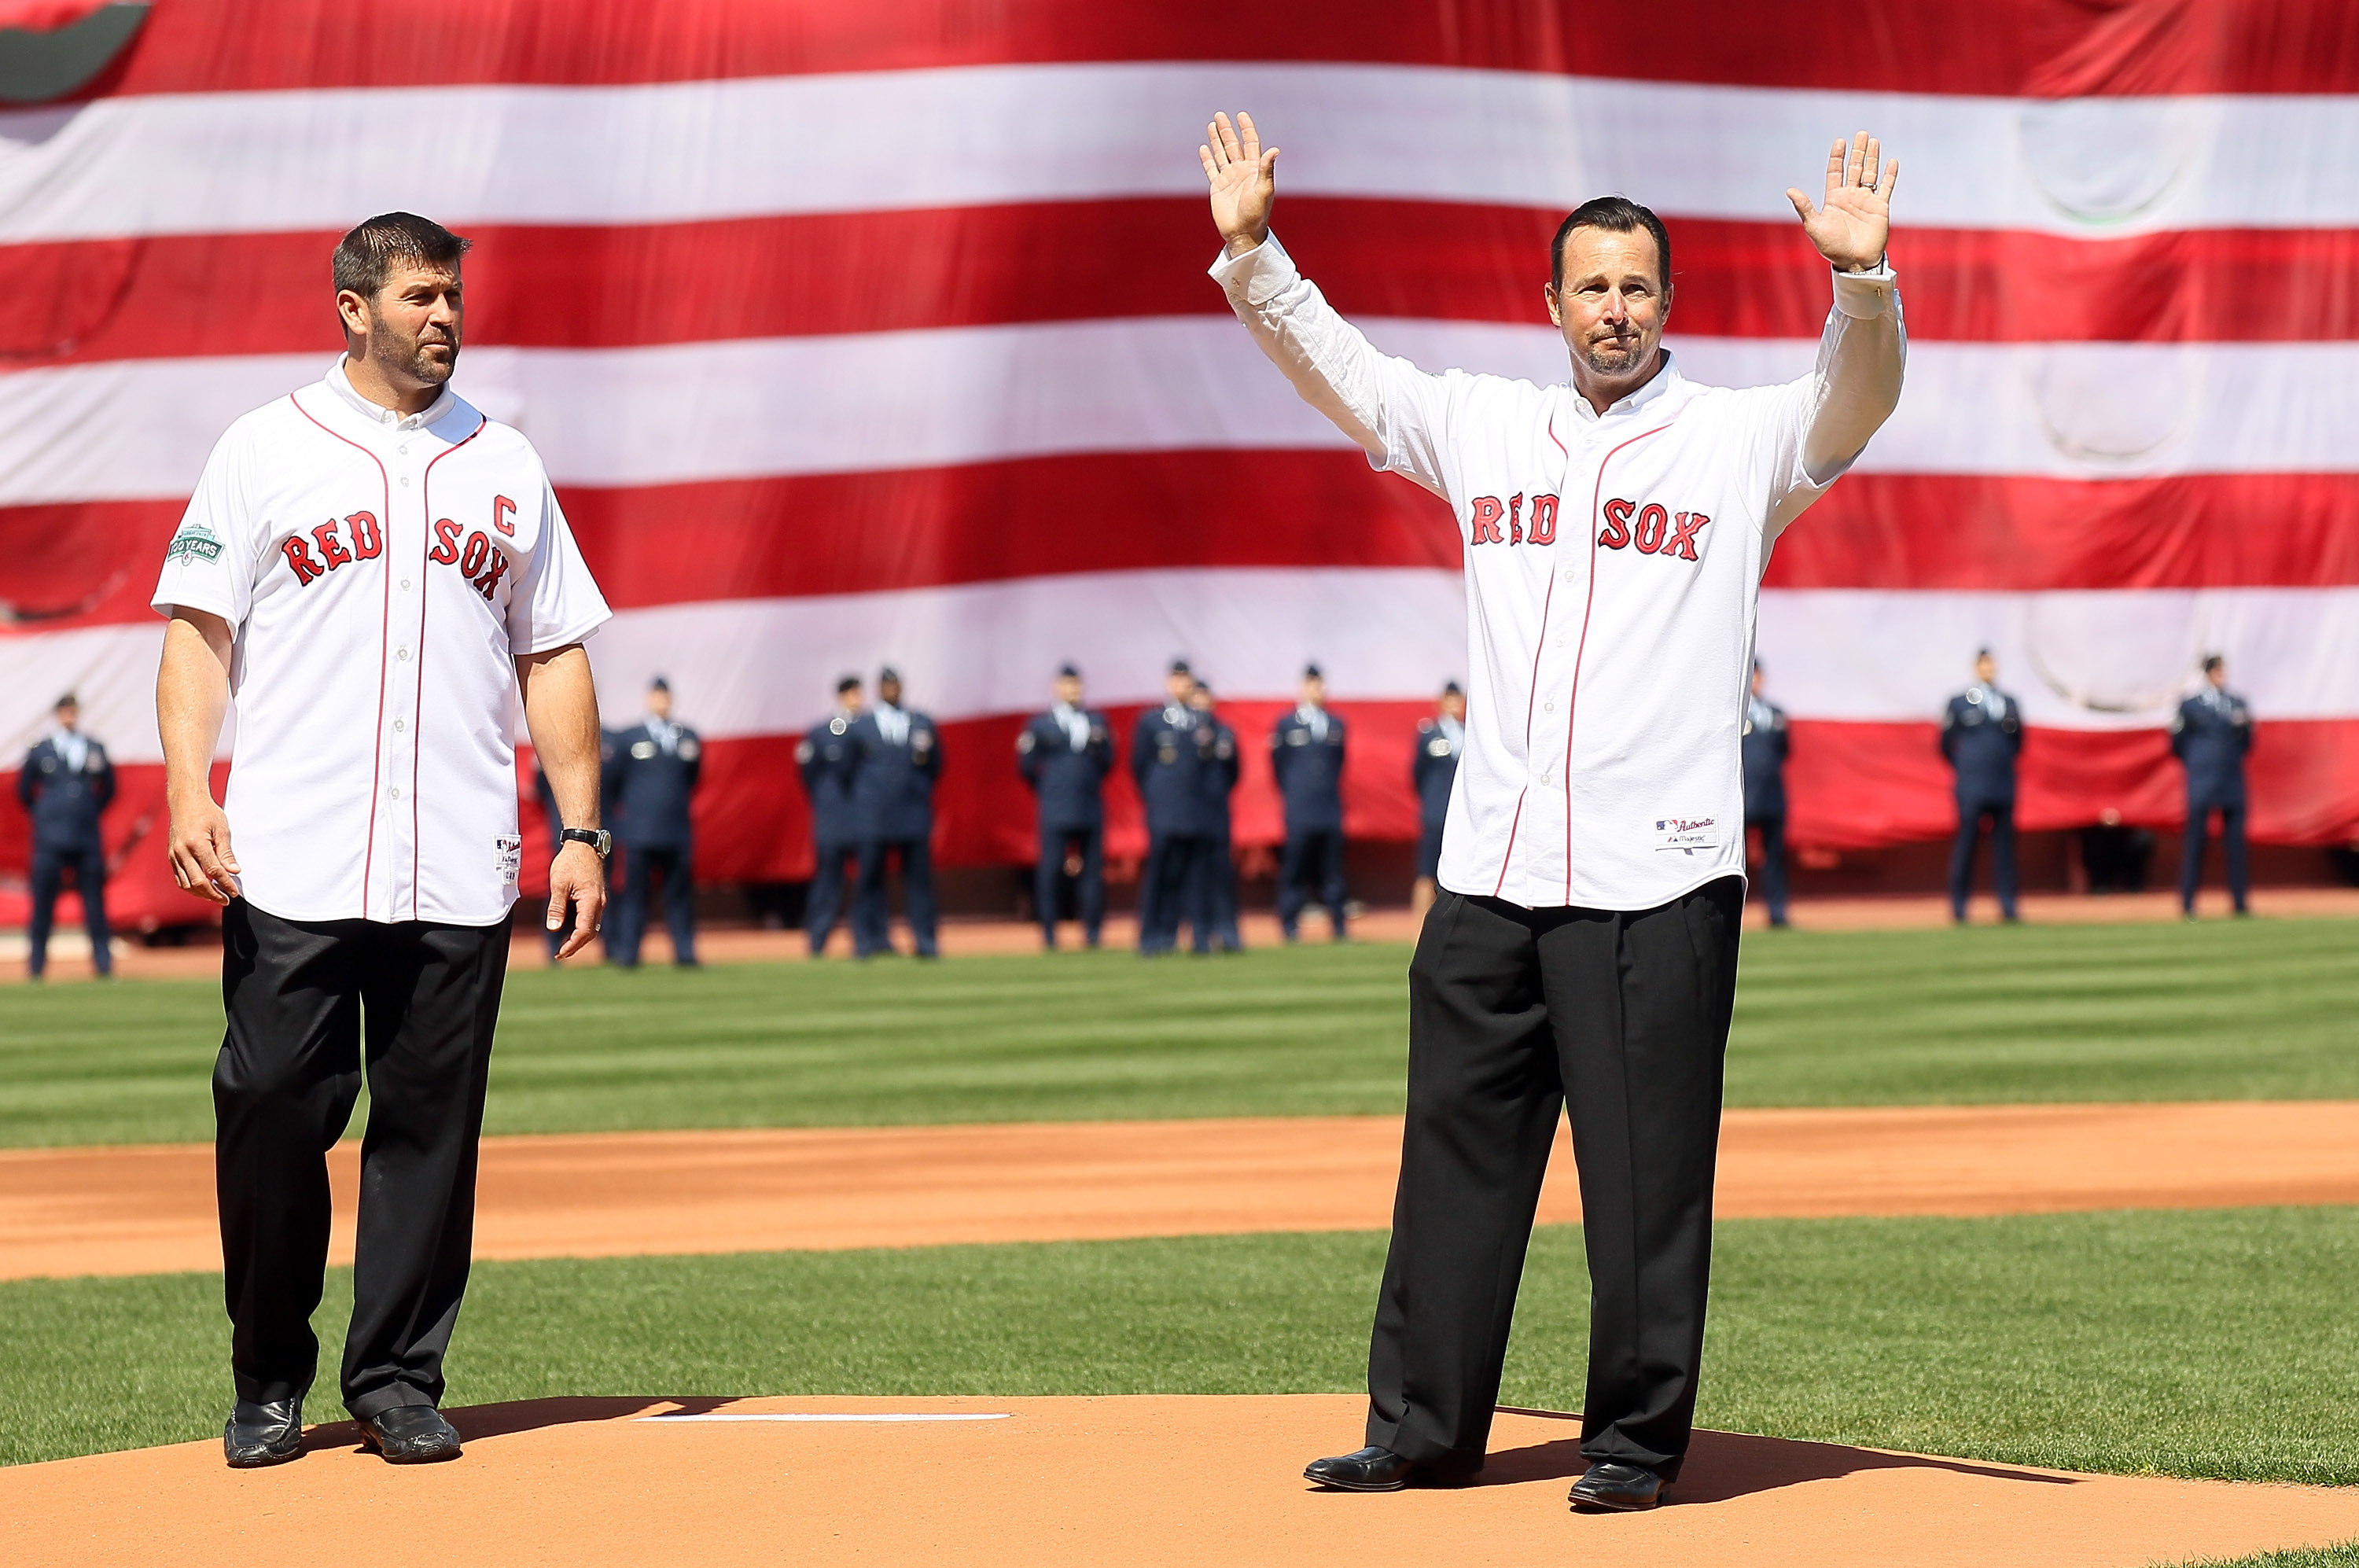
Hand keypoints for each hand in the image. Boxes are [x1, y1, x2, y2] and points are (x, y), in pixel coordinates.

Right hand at [167, 792, 239, 902]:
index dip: (226, 884)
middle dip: (214, 894)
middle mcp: (182, 851)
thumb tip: (234, 872)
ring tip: (217, 896)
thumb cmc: (206, 813)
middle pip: (198, 882)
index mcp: (196, 843)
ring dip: (202, 894)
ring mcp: (174, 855)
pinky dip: (191, 887)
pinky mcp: (171, 856)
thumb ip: (226, 852)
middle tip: (227, 899)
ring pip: (186, 884)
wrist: (185, 802)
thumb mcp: (222, 829)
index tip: (235, 892)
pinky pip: (179, 878)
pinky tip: (203, 889)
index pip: (214, 871)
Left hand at [547, 841, 605, 959]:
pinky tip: (569, 928)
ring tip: (563, 945)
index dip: (572, 945)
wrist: (584, 844)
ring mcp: (600, 900)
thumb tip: (553, 928)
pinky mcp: (597, 896)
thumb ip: (556, 907)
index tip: (559, 954)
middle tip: (559, 955)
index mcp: (591, 901)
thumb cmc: (570, 861)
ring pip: (593, 926)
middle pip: (591, 932)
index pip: (584, 931)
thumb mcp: (558, 884)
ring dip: (579, 938)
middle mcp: (600, 903)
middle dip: (576, 945)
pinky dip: (582, 927)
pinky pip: (592, 917)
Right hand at [1200, 111, 1277, 257]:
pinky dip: (1207, 159)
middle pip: (1233, 145)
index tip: (1241, 115)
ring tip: (1212, 125)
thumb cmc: (1257, 213)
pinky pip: (1211, 169)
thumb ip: (1267, 169)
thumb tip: (1274, 149)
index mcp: (1254, 169)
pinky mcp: (1217, 188)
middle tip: (1220, 115)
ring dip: (1217, 140)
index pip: (1250, 143)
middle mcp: (1241, 171)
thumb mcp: (1264, 189)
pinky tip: (1204, 147)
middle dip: (1227, 130)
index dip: (1246, 129)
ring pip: (1221, 154)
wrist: (1243, 233)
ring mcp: (1229, 179)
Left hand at [1787, 131, 1897, 272]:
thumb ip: (1805, 208)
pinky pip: (1886, 187)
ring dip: (1872, 157)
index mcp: (1834, 198)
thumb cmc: (1832, 247)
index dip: (1837, 157)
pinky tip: (1892, 161)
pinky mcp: (1880, 207)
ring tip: (1873, 140)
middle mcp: (1850, 196)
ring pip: (1870, 173)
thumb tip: (1790, 190)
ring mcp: (1866, 200)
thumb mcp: (1814, 227)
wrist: (1854, 262)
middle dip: (1857, 151)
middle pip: (1855, 168)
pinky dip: (1889, 175)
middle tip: (1860, 133)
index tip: (1839, 141)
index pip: (1835, 172)